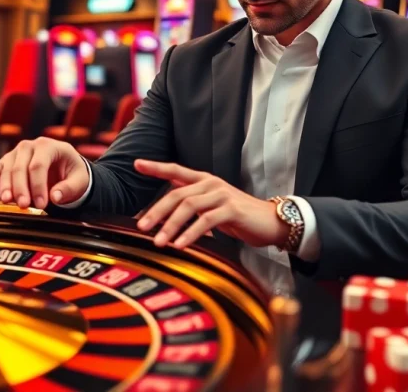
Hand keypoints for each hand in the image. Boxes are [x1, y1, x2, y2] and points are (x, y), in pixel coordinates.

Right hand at [0, 137, 88, 209]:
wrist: (66, 168)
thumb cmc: (72, 173)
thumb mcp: (79, 180)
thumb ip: (69, 188)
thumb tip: (55, 196)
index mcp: (49, 146)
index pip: (38, 165)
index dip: (38, 185)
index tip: (42, 204)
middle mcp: (30, 146)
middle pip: (20, 167)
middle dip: (21, 188)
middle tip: (24, 205)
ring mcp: (16, 153)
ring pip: (7, 169)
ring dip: (6, 187)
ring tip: (8, 202)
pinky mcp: (7, 162)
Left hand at [134, 159, 288, 249]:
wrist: (271, 222)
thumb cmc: (239, 216)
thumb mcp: (213, 207)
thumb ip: (193, 203)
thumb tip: (165, 210)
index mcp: (204, 180)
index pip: (176, 170)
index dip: (156, 167)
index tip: (136, 164)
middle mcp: (211, 184)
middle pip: (177, 194)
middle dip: (156, 211)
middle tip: (141, 226)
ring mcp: (222, 195)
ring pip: (189, 207)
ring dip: (170, 225)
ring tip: (158, 241)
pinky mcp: (232, 210)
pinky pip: (206, 221)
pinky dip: (190, 233)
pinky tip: (180, 244)